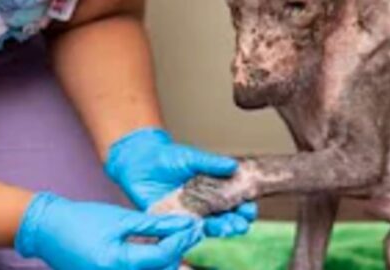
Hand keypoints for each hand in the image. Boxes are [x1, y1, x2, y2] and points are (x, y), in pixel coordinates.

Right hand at [15, 192, 202, 269]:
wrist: (49, 230)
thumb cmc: (82, 220)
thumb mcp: (121, 219)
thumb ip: (155, 224)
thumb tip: (185, 224)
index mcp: (118, 263)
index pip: (162, 257)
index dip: (181, 242)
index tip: (195, 228)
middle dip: (179, 256)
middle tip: (191, 236)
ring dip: (167, 263)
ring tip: (178, 244)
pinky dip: (151, 266)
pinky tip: (159, 253)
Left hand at [104, 127, 257, 236]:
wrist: (139, 161)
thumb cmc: (167, 157)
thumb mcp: (191, 157)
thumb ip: (211, 163)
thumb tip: (233, 166)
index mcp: (213, 188)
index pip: (234, 201)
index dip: (244, 206)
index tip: (250, 208)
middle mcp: (203, 204)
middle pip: (225, 217)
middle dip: (236, 222)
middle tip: (241, 223)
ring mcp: (188, 214)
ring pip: (208, 227)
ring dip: (220, 229)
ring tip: (227, 228)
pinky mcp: (171, 220)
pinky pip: (183, 230)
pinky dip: (192, 233)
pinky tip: (199, 231)